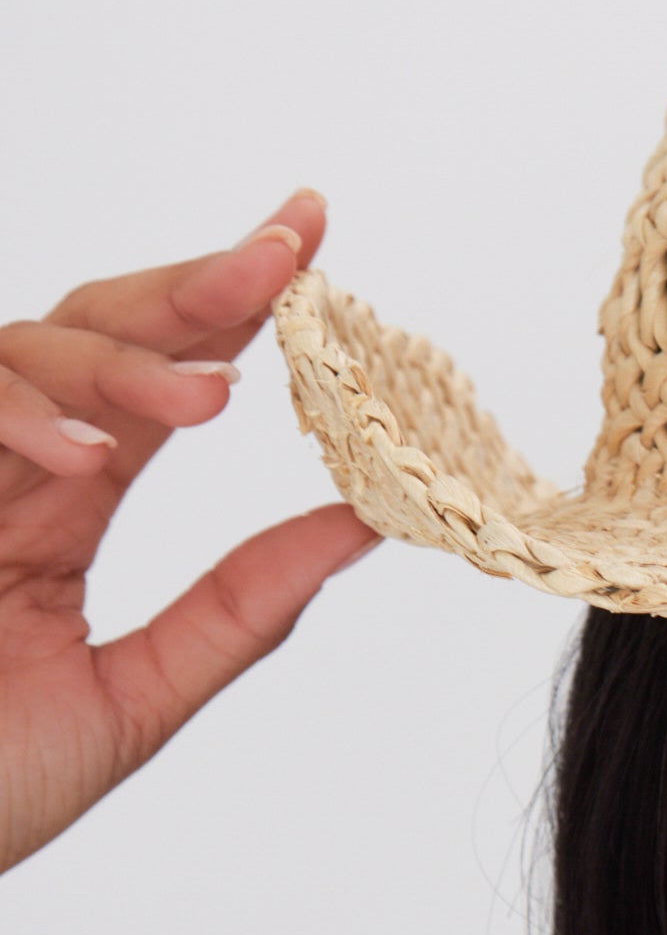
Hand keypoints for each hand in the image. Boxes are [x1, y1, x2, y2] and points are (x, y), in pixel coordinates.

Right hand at [0, 196, 377, 875]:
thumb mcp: (133, 700)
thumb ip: (240, 609)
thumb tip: (363, 524)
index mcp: (55, 513)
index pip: (153, 383)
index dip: (229, 306)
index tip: (308, 234)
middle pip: (90, 330)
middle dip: (190, 285)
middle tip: (282, 253)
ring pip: (22, 351)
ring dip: (121, 362)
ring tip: (213, 402)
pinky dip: (18, 419)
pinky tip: (83, 459)